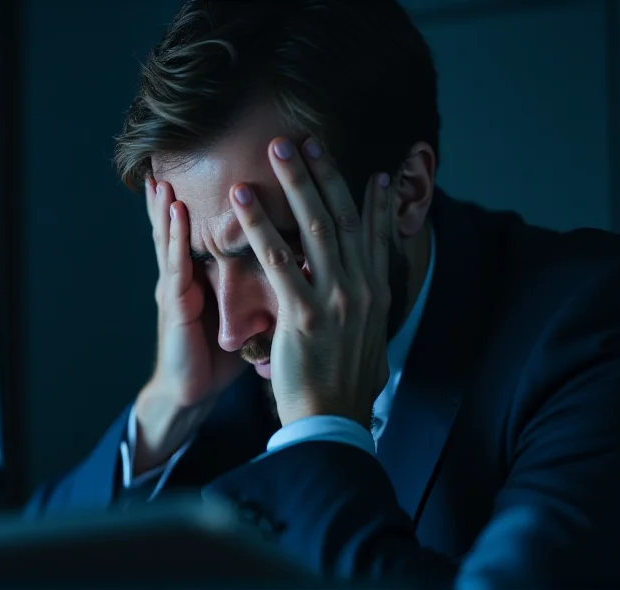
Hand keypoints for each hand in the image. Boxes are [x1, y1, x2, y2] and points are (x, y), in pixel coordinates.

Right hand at [134, 178, 244, 471]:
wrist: (193, 391)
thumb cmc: (220, 353)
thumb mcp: (242, 310)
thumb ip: (255, 283)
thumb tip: (295, 261)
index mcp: (206, 274)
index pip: (206, 227)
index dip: (212, 196)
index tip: (219, 161)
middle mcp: (188, 274)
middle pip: (182, 223)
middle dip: (180, 187)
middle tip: (179, 149)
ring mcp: (178, 287)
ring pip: (172, 235)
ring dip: (170, 199)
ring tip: (169, 165)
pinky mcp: (175, 306)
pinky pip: (175, 265)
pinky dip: (174, 235)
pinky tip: (175, 212)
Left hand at [229, 138, 391, 427]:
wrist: (332, 419)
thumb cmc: (344, 382)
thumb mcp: (370, 338)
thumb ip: (368, 306)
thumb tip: (371, 290)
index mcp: (377, 292)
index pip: (377, 235)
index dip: (374, 200)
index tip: (371, 171)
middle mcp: (362, 288)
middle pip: (344, 217)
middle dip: (324, 174)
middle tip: (303, 141)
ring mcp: (336, 299)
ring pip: (315, 227)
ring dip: (294, 184)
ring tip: (275, 150)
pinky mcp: (304, 314)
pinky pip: (278, 260)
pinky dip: (260, 225)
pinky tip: (242, 200)